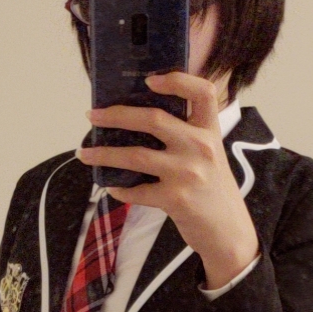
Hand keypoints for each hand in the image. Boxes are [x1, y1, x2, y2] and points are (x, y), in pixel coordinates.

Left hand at [78, 71, 259, 290]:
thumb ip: (187, 135)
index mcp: (210, 131)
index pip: (202, 92)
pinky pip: (137, 191)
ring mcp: (188, 173)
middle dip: (115, 115)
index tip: (148, 80)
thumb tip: (137, 120)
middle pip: (153, 119)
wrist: (228, 232)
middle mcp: (200, 148)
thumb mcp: (210, 155)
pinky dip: (120, 189)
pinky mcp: (176, 199)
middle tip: (92, 116)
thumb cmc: (212, 189)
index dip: (177, 80)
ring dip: (104, 154)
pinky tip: (111, 187)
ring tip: (85, 153)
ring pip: (135, 155)